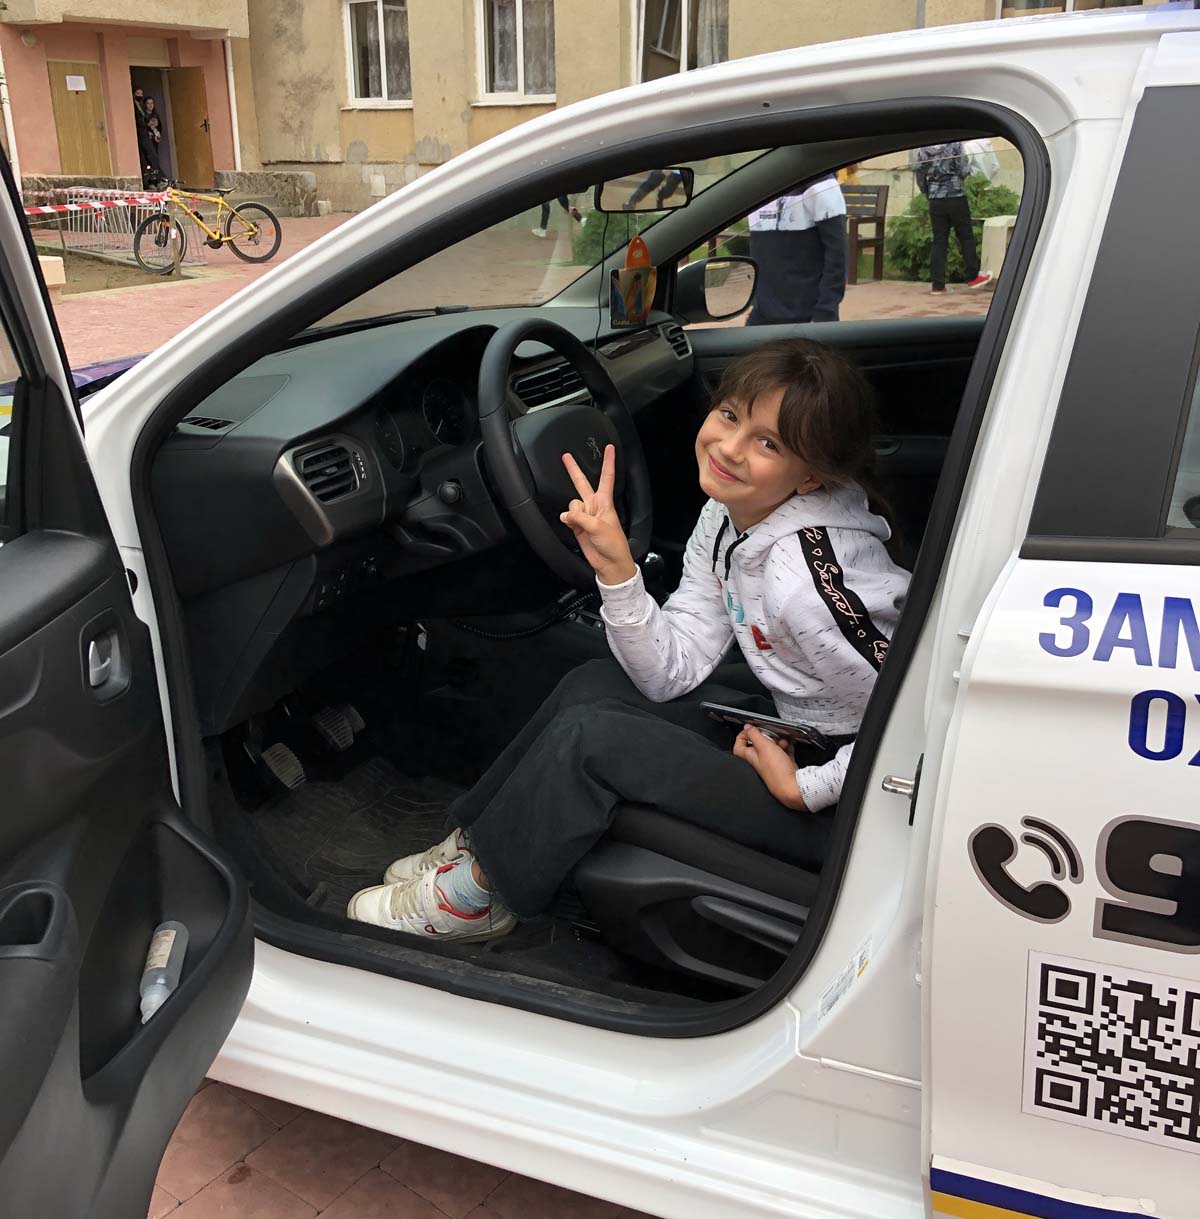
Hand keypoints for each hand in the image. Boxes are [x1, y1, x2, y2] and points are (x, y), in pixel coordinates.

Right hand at [559, 444, 635, 584]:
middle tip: (566, 456)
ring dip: (574, 512)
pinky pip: (567, 516)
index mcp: (605, 502)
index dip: (608, 462)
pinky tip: (572, 525)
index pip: (607, 477)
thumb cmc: (614, 544)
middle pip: (582, 483)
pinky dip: (568, 519)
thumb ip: (581, 517)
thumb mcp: (600, 527)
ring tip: (582, 524)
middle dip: (573, 470)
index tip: (609, 448)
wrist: (610, 563)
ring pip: (572, 503)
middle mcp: (594, 506)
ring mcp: (585, 515)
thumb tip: (567, 514)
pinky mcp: (577, 526)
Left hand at [733, 725, 807, 811]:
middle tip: (770, 733)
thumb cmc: (777, 771)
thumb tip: (747, 727)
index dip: (742, 736)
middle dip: (765, 737)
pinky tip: (790, 744)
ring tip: (782, 740)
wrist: (793, 787)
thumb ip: (754, 735)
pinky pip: (785, 753)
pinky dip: (787, 747)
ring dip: (778, 741)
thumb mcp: (763, 746)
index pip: (739, 746)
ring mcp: (772, 764)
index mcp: (751, 757)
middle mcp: (760, 762)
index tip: (749, 729)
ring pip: (772, 748)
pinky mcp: (784, 766)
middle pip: (758, 745)